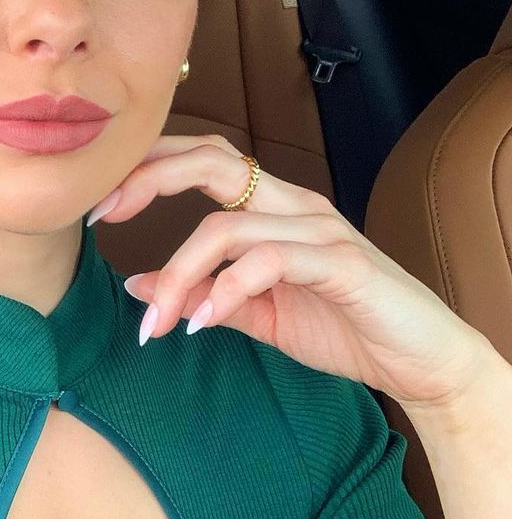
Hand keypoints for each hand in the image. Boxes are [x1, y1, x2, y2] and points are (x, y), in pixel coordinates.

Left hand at [88, 133, 496, 411]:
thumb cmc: (341, 327)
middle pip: (211, 160)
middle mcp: (293, 203)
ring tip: (159, 323)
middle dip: (146, 181)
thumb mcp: (256, 312)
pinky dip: (226, 290)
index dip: (145, 169)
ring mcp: (319, 230)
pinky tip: (203, 323)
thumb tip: (136, 284)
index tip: (97, 209)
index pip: (201, 159)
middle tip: (102, 220)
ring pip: (227, 226)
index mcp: (271, 206)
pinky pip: (268, 261)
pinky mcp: (342, 264)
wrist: (420, 360)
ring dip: (179, 275)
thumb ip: (202, 293)